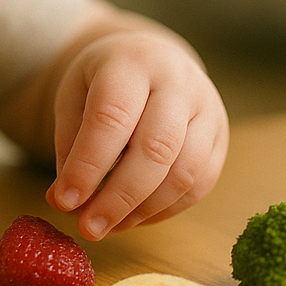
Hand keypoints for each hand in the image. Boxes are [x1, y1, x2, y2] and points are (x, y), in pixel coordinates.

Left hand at [44, 31, 227, 240]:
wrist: (149, 57)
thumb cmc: (104, 81)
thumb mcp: (74, 97)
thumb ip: (70, 147)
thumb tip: (66, 202)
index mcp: (132, 63)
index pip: (111, 118)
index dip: (88, 165)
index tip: (65, 201)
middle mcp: (177, 81)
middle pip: (155, 148)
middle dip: (119, 198)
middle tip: (89, 228)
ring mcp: (207, 108)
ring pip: (184, 172)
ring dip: (143, 210)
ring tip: (108, 225)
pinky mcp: (220, 136)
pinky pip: (200, 183)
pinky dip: (165, 209)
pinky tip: (134, 217)